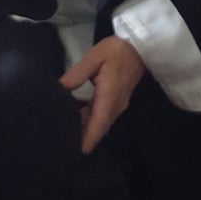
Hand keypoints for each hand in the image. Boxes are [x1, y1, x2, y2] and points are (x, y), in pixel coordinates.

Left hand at [59, 37, 145, 153]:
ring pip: (101, 123)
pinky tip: (78, 116)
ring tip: (66, 132)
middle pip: (98, 128)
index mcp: (109, 97)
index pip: (97, 126)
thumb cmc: (117, 50)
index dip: (87, 141)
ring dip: (87, 129)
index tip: (74, 153)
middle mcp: (115, 106)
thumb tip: (60, 89)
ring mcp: (119, 104)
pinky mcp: (119, 100)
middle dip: (83, 138)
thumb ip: (77, 74)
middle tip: (62, 143)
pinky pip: (104, 115)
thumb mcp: (94, 57)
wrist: (140, 46)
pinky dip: (91, 120)